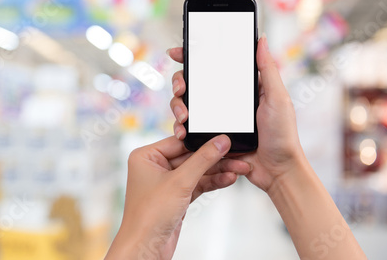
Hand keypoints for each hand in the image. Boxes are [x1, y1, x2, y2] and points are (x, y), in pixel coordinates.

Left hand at [105, 136, 250, 259]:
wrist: (146, 247)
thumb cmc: (149, 215)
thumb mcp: (180, 182)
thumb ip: (203, 159)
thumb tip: (220, 141)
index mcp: (146, 156)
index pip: (181, 142)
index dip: (204, 140)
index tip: (225, 138)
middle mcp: (155, 166)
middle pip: (191, 157)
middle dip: (215, 159)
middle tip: (237, 156)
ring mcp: (166, 182)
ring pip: (197, 171)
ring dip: (218, 171)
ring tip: (240, 169)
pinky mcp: (176, 196)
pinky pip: (197, 184)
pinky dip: (212, 182)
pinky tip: (228, 179)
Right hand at [168, 36, 306, 192]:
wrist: (276, 170)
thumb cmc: (282, 134)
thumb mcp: (277, 97)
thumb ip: (267, 69)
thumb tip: (260, 39)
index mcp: (240, 87)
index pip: (213, 66)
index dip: (193, 57)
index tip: (179, 53)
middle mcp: (224, 100)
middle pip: (193, 83)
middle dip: (180, 82)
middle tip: (181, 88)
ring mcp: (215, 118)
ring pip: (186, 104)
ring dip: (177, 106)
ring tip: (182, 115)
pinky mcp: (210, 136)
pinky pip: (189, 127)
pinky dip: (181, 127)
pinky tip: (181, 132)